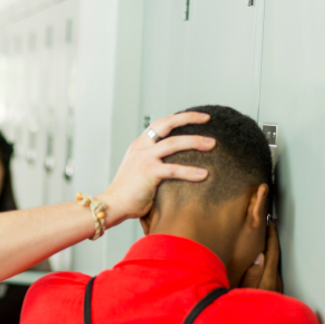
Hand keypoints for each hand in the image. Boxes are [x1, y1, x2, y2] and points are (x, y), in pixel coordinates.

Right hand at [98, 112, 214, 226]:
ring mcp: (144, 158)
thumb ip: (156, 164)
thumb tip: (179, 167)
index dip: (178, 118)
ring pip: (173, 143)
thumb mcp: (141, 171)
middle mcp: (141, 147)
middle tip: (206, 118)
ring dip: (195, 141)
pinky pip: (174, 169)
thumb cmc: (128, 194)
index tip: (196, 118)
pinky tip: (203, 174)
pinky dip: (190, 171)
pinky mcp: (148, 172)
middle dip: (188, 118)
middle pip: (166, 124)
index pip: (160, 124)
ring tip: (212, 143)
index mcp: (139, 145)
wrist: (112, 205)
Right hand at [241, 221, 282, 291]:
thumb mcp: (245, 292)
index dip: (271, 236)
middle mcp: (275, 280)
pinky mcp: (273, 290)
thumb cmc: (249, 310)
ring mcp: (275, 286)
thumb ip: (252, 275)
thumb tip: (259, 256)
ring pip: (273, 261)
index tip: (269, 223)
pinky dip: (267, 258)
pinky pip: (271, 268)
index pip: (272, 252)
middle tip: (266, 225)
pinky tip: (261, 257)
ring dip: (269, 249)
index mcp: (268, 278)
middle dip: (271, 239)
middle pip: (275, 254)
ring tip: (262, 238)